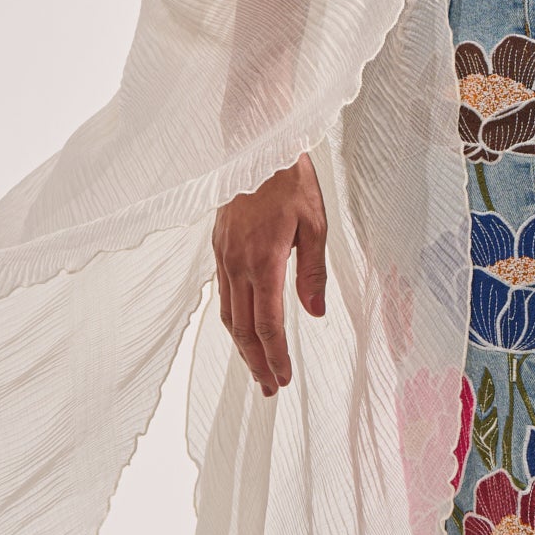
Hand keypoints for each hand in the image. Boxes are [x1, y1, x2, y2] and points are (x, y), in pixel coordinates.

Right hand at [213, 155, 327, 397]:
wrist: (256, 145)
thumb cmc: (290, 181)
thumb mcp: (315, 225)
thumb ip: (313, 274)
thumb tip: (316, 314)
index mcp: (264, 260)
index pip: (268, 323)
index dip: (275, 356)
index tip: (284, 379)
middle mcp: (238, 264)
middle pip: (243, 329)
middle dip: (257, 362)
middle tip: (269, 389)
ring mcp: (224, 257)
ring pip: (228, 315)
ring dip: (242, 347)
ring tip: (257, 368)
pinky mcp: (218, 248)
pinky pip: (223, 295)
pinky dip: (233, 321)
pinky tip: (243, 331)